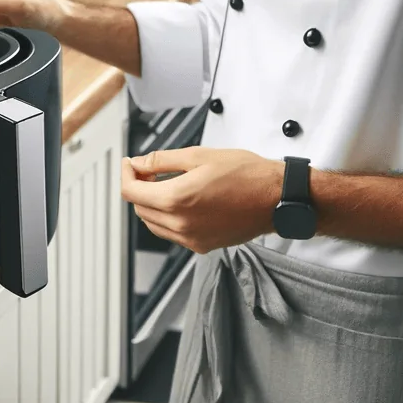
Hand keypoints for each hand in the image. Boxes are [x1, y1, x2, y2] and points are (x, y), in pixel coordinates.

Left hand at [120, 146, 285, 253]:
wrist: (275, 198)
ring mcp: (191, 239)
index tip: (130, 163)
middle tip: (147, 168)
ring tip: (163, 182)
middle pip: (140, 208)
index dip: (126, 174)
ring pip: (153, 223)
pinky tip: (180, 199)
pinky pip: (172, 233)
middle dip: (138, 187)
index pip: (131, 192)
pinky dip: (167, 217)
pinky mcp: (203, 246)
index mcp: (176, 200)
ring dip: (151, 203)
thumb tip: (139, 162)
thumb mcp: (199, 155)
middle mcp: (180, 225)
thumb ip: (163, 160)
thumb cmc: (245, 173)